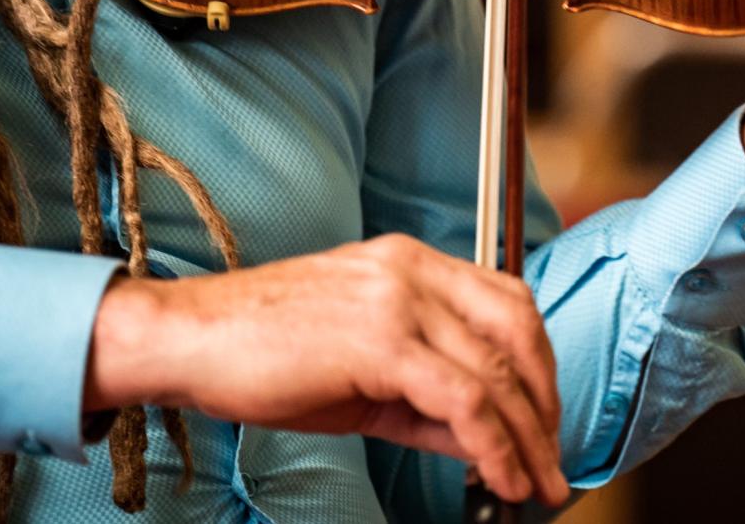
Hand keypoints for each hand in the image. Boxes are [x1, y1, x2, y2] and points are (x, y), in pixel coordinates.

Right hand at [85, 233, 568, 507]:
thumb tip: (484, 436)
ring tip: (537, 482)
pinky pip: (463, 398)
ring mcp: (400, 299)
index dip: (537, 362)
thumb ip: (427, 394)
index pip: (506, 301)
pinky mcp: (382, 342)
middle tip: (550, 456)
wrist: (193, 338)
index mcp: (410, 262)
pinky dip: (494, 444)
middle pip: (516, 329)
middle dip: (544, 400)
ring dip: (528, 434)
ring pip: (496, 368)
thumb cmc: (266, 350)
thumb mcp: (363, 366)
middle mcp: (413, 269)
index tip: (543, 416)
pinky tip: (501, 477)